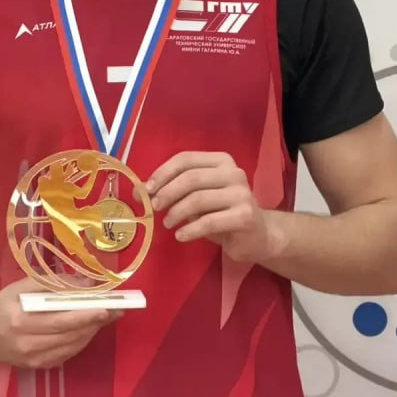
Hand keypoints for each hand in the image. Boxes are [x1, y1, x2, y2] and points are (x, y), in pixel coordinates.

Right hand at [0, 278, 120, 368]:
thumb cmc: (1, 305)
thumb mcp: (20, 287)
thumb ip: (51, 284)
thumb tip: (83, 283)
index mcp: (21, 322)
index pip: (61, 320)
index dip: (86, 315)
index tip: (107, 307)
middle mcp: (28, 345)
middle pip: (70, 335)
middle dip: (96, 322)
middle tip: (117, 310)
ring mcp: (33, 360)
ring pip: (72, 346)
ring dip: (91, 331)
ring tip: (106, 317)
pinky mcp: (37, 367)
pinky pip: (66, 354)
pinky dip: (80, 341)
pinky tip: (87, 329)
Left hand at [146, 151, 283, 263]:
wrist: (258, 236)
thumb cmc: (222, 213)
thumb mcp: (195, 198)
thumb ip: (171, 191)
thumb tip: (138, 192)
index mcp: (220, 161)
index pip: (185, 160)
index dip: (163, 173)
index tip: (147, 190)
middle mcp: (233, 173)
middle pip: (191, 178)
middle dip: (167, 193)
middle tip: (155, 208)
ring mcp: (242, 193)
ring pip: (198, 199)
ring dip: (176, 212)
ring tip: (168, 224)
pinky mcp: (245, 216)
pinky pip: (209, 221)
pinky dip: (190, 229)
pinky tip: (181, 235)